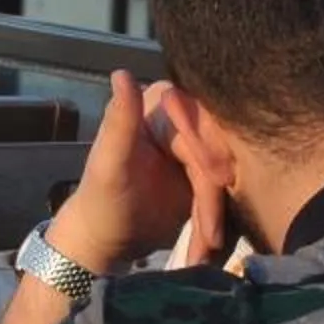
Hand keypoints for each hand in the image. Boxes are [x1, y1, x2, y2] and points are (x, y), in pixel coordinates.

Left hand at [45, 71, 218, 277]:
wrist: (105, 238)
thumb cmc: (100, 200)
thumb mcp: (110, 163)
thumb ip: (121, 121)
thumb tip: (122, 74)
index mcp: (157, 104)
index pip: (196, 123)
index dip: (209, 153)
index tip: (218, 182)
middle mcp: (180, 118)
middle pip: (217, 151)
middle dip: (213, 195)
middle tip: (211, 234)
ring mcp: (195, 147)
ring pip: (223, 176)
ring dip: (215, 216)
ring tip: (204, 249)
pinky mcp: (205, 175)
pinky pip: (222, 194)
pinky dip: (214, 222)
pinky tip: (205, 248)